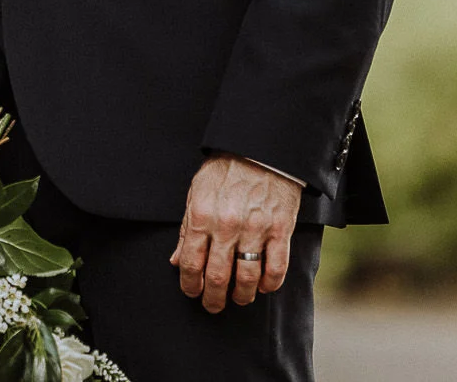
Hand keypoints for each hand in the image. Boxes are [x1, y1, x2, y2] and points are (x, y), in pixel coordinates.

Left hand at [170, 154, 301, 311]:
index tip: (192, 292)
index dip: (190, 283)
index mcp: (201, 216)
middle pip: (218, 276)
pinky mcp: (281, 230)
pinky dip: (270, 284)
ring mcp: (255, 229)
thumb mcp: (196, 193)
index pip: (191, 262)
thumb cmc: (225, 171)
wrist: (260, 150)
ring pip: (248, 277)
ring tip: (239, 299)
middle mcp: (227, 226)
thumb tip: (175, 260)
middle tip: (213, 306)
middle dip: (213, 298)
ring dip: (242, 295)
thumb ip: (186, 229)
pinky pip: (277, 267)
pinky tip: (264, 287)